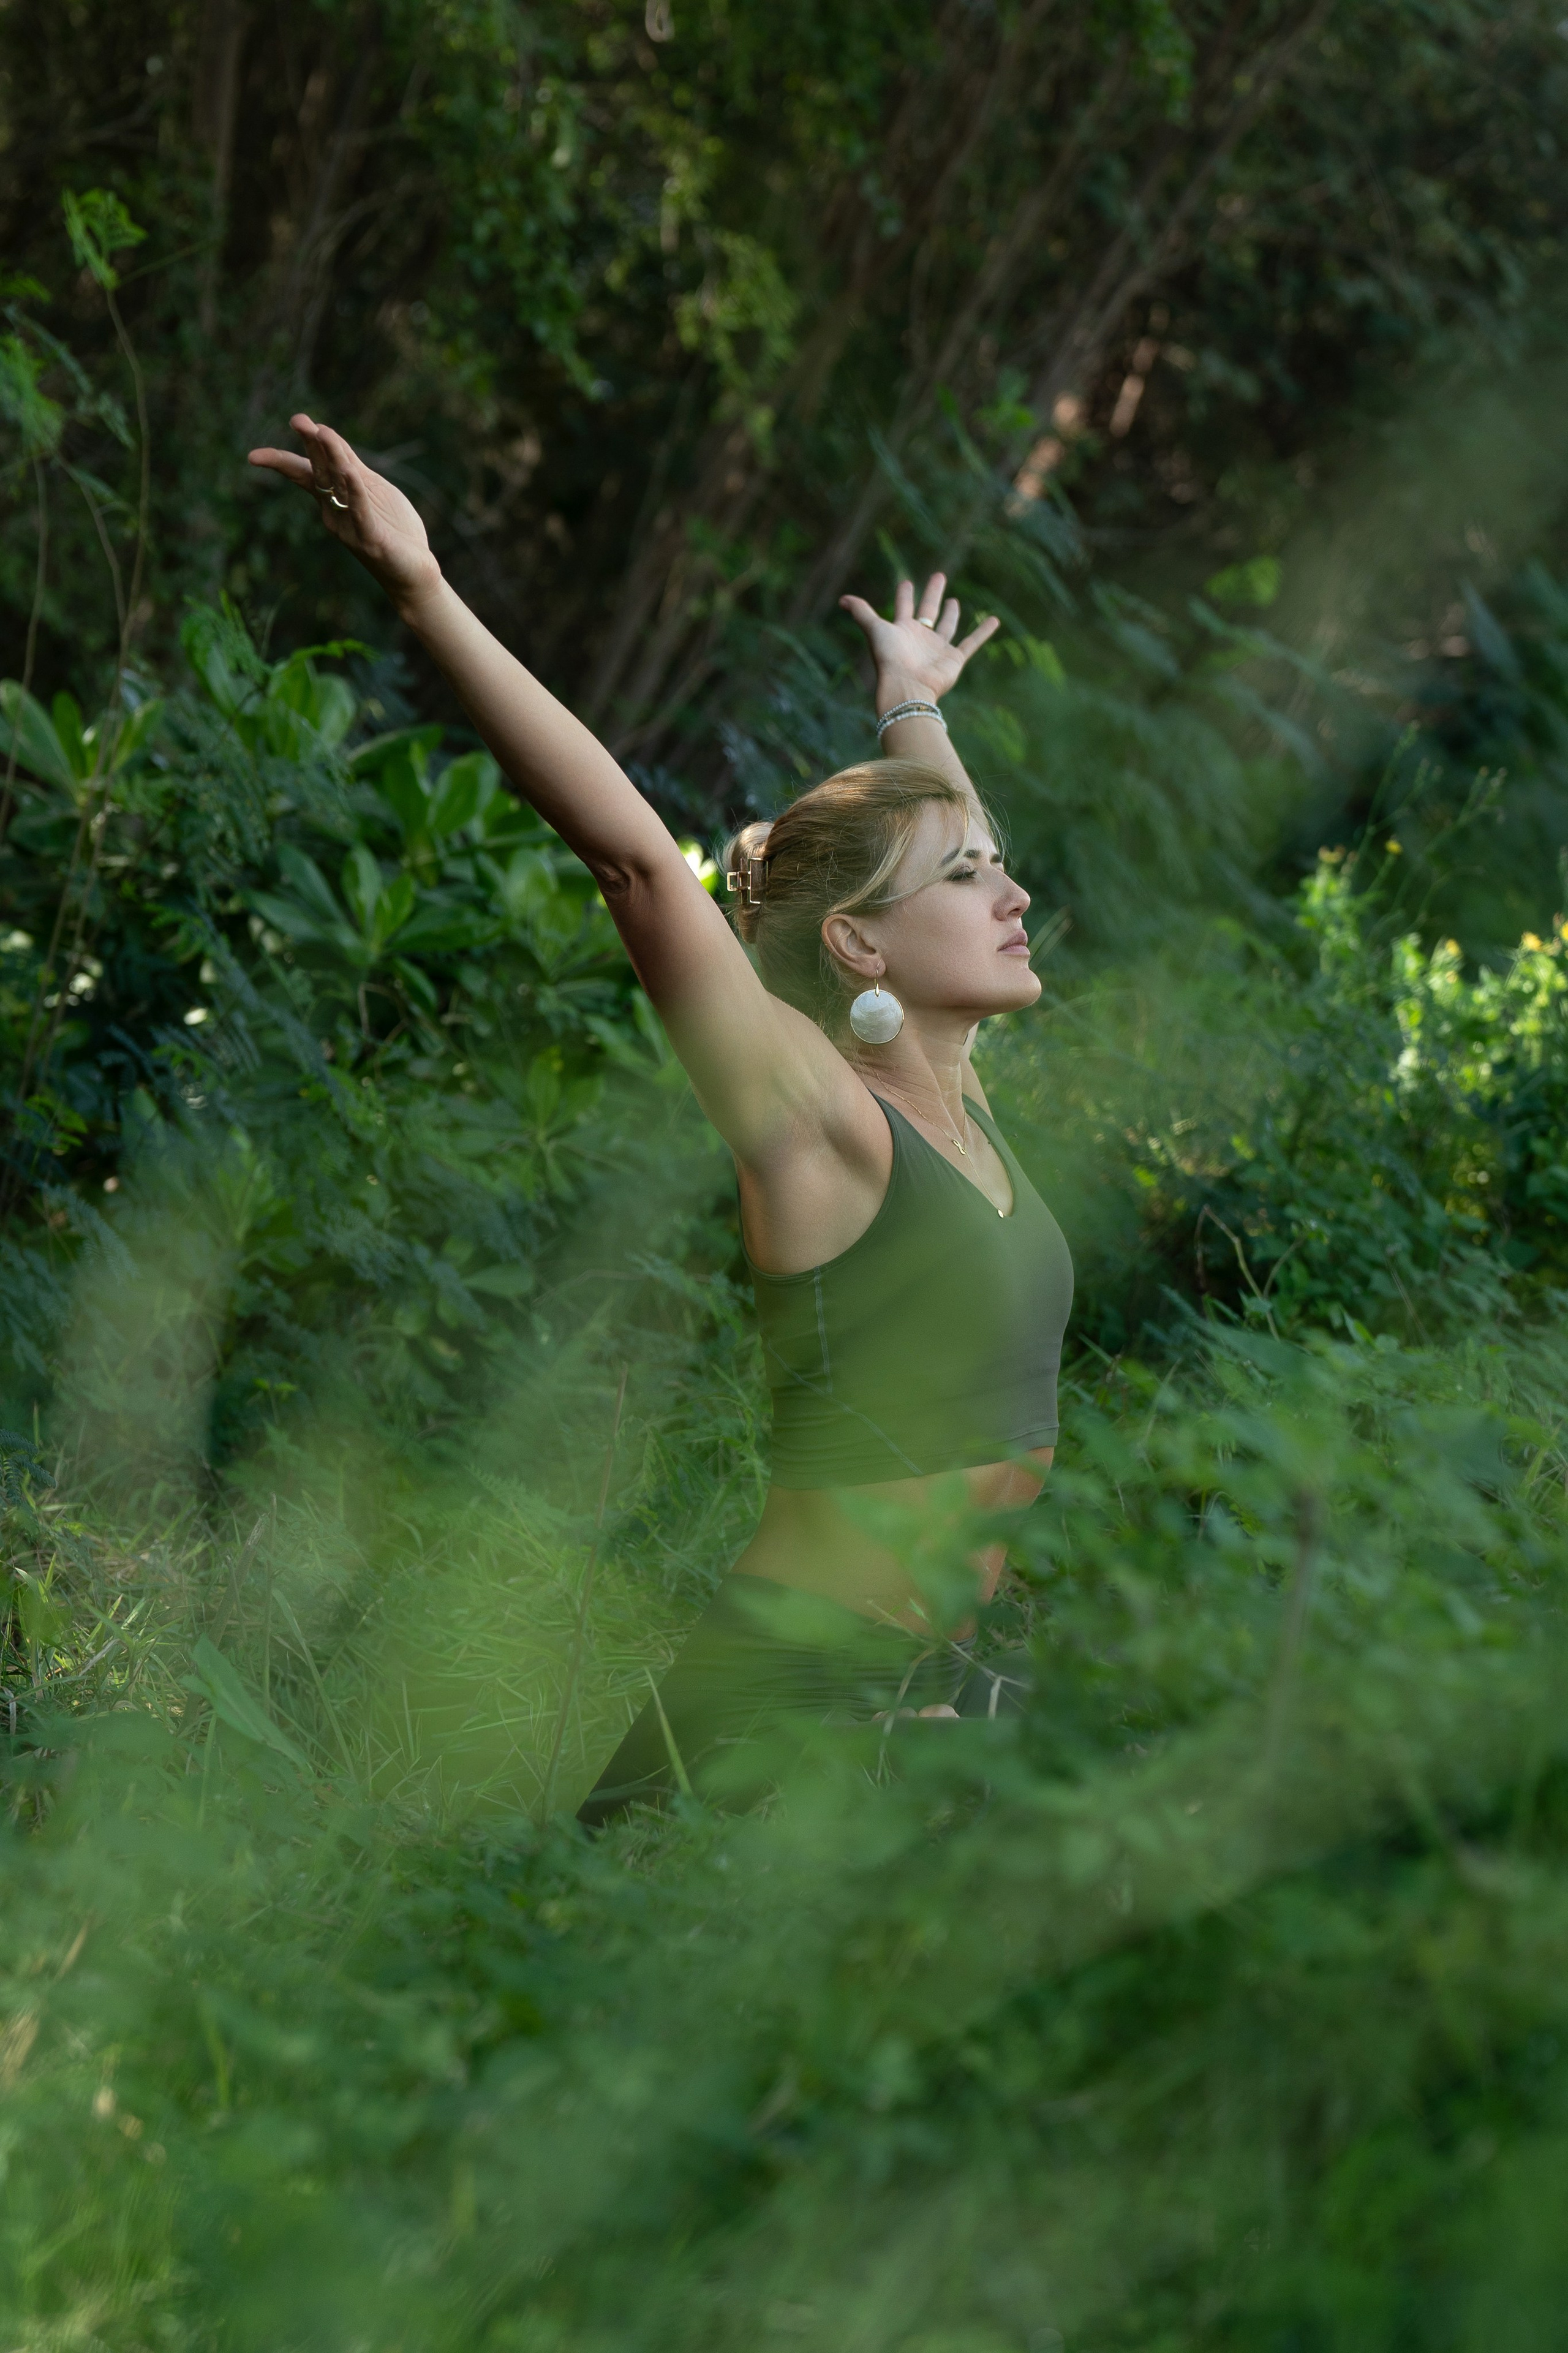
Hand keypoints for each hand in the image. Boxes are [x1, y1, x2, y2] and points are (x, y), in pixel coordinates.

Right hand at [248, 414, 441, 614]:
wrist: (414, 574)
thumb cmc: (393, 530)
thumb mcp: (372, 489)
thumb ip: (350, 465)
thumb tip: (324, 432)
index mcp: (333, 500)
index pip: (306, 474)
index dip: (282, 461)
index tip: (254, 455)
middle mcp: (335, 513)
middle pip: (320, 474)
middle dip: (311, 446)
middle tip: (298, 421)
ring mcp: (351, 527)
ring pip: (339, 487)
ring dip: (332, 458)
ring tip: (322, 432)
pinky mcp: (372, 540)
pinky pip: (361, 511)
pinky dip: (355, 492)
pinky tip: (351, 472)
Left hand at [839, 572, 999, 705]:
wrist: (907, 687)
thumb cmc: (889, 659)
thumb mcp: (875, 630)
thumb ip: (861, 612)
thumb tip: (842, 599)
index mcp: (902, 631)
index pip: (904, 608)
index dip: (904, 595)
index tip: (906, 582)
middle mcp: (920, 639)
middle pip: (928, 611)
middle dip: (932, 594)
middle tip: (938, 576)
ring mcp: (937, 649)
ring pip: (947, 626)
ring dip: (951, 613)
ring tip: (955, 600)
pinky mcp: (954, 659)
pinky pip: (971, 643)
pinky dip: (983, 632)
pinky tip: (994, 620)